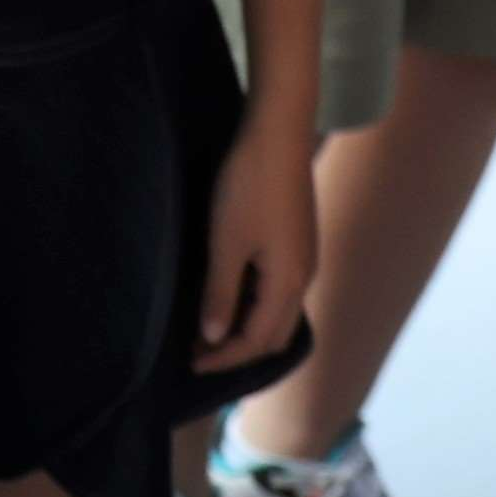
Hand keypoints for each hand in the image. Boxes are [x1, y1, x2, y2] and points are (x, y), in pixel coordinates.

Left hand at [201, 115, 316, 367]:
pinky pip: (280, 291)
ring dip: (247, 328)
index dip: (224, 358)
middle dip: (239, 351)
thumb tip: (213, 336)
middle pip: (275, 336)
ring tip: (210, 328)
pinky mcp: (298, 241)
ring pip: (279, 314)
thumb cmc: (249, 185)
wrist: (278, 133)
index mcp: (288, 283)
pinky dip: (255, 306)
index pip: (256, 341)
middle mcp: (304, 277)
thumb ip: (220, 292)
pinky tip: (231, 295)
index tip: (191, 363)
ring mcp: (304, 258)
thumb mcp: (226, 242)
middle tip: (200, 353)